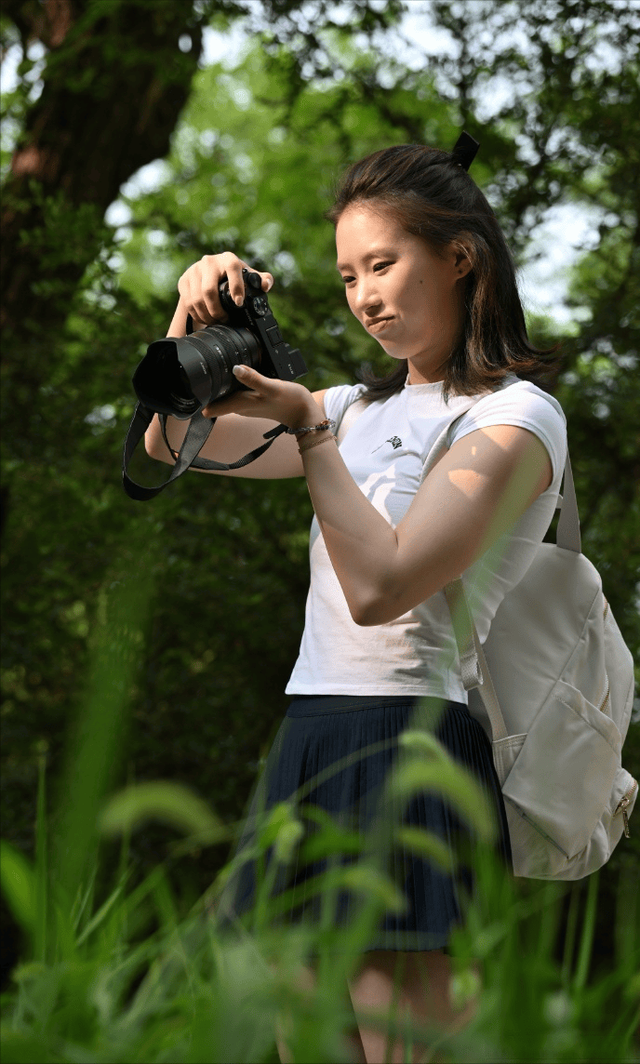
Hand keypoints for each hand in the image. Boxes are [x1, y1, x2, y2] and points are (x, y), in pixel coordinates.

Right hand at [177, 252, 273, 324]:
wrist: (209, 274)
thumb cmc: (233, 277)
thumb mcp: (248, 277)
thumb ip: (263, 280)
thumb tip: (265, 285)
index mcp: (228, 259)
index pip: (232, 268)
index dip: (236, 286)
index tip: (239, 303)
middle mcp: (209, 262)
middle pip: (208, 290)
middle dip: (217, 310)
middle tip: (225, 319)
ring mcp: (194, 270)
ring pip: (196, 299)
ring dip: (207, 315)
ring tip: (215, 321)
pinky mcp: (184, 280)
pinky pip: (187, 302)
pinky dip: (197, 314)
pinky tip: (205, 318)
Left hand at [202, 365, 318, 428]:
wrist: (304, 412)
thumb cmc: (290, 402)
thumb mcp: (271, 387)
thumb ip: (253, 378)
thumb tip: (235, 368)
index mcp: (239, 405)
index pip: (209, 407)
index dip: (197, 398)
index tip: (188, 387)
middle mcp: (238, 406)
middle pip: (213, 399)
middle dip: (204, 387)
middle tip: (196, 369)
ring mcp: (244, 403)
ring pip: (223, 394)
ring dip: (216, 384)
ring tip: (209, 367)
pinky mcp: (252, 398)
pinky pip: (234, 390)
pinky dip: (230, 382)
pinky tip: (232, 371)